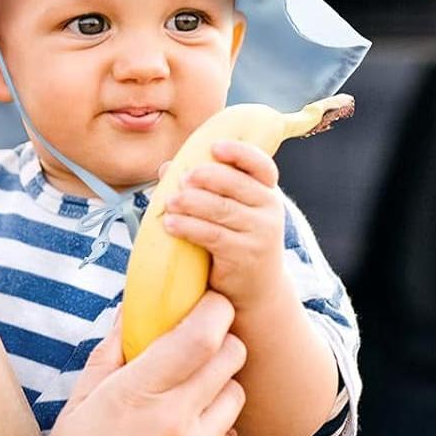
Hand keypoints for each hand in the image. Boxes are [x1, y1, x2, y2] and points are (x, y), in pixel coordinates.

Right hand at [27, 294, 245, 435]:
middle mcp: (173, 421)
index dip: (214, 309)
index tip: (209, 302)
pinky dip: (214, 433)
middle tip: (202, 346)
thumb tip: (129, 315)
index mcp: (134, 395)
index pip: (201, 334)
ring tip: (189, 400)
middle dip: (221, 343)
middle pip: (230, 357)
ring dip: (220, 388)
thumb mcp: (74, 411)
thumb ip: (108, 358)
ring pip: (236, 396)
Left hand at [160, 141, 285, 311]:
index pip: (261, 166)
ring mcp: (260, 233)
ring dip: (190, 202)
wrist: (255, 289)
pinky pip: (211, 235)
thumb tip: (167, 167)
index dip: (241, 153)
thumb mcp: (227, 212)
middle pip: (236, 185)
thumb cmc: (235, 241)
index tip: (215, 147)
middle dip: (206, 177)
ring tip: (168, 202)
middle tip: (182, 178)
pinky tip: (169, 223)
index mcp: (267, 192)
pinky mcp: (244, 255)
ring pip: (221, 209)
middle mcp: (269, 210)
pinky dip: (187, 227)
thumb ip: (204, 187)